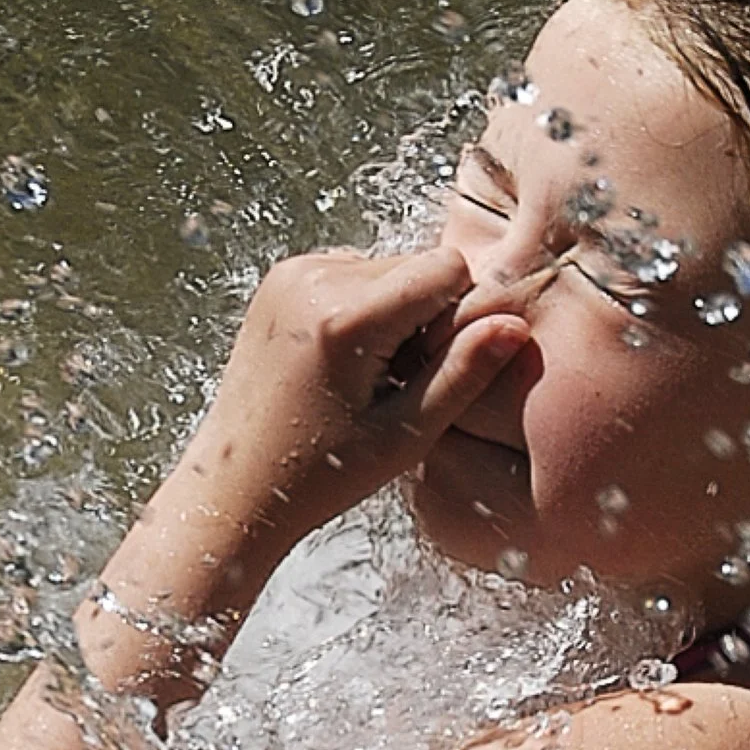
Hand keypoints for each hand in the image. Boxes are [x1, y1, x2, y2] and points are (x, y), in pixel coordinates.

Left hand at [132, 243, 533, 588]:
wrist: (236, 485)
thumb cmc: (319, 474)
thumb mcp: (405, 434)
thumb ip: (464, 374)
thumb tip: (513, 324)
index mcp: (345, 317)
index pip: (446, 268)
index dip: (455, 317)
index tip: (428, 369)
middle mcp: (313, 280)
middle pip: (417, 264)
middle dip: (423, 316)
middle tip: (394, 382)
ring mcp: (290, 274)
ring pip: (388, 267)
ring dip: (394, 313)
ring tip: (366, 377)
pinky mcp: (280, 279)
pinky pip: (353, 273)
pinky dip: (363, 309)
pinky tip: (344, 362)